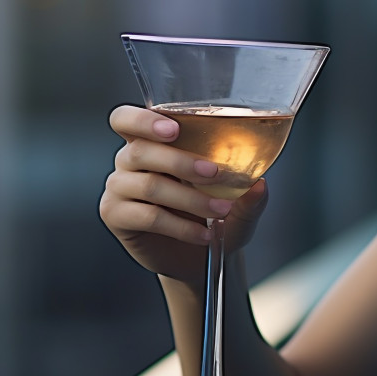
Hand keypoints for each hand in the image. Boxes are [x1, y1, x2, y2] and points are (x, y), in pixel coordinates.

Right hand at [100, 104, 269, 284]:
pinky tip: (204, 235)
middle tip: (213, 173)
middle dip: (180, 160)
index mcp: (151, 141)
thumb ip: (248, 193)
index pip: (126, 119)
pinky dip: (180, 226)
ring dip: (189, 198)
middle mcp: (129, 160)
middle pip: (140, 150)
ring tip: (221, 210)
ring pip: (148, 185)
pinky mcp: (116, 216)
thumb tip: (259, 184)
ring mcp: (119, 188)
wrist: (199, 256)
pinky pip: (147, 216)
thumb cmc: (212, 215)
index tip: (173, 128)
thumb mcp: (239, 203)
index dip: (142, 120)